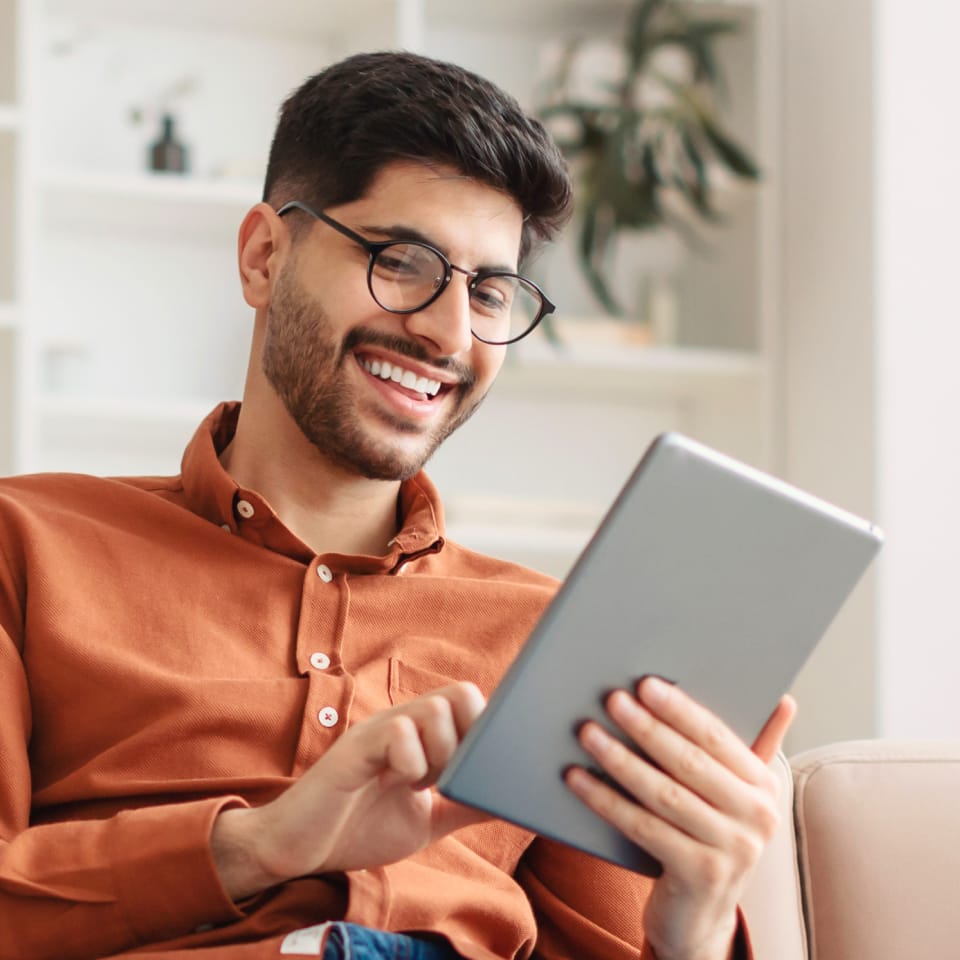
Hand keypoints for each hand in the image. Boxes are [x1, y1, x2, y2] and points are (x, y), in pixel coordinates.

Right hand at [211, 682, 488, 899]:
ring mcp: (378, 730)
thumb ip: (465, 805)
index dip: (485, 731)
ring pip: (436, 708)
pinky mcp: (354, 748)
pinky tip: (399, 785)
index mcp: (421, 733)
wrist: (299, 850)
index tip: (476, 771)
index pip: (470, 701)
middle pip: (462, 693)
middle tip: (447, 779)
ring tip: (420, 784)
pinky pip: (398, 733)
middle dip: (469, 741)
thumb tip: (511, 799)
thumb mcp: (428, 821)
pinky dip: (412, 763)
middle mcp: (402, 721)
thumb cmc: (359, 828)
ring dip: (442, 753)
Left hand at [565, 677, 795, 959]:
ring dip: (620, 759)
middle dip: (646, 727)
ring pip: (663, 793)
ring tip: (588, 733)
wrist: (700, 916)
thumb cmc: (708, 837)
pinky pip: (643, 827)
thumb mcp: (733, 793)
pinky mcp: (700, 875)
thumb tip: (785, 699)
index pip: (717, 737)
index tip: (645, 684)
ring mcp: (732, 850)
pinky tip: (578, 779)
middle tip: (612, 700)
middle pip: (689, 762)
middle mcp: (757, 817)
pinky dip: (606, 800)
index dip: (679, 709)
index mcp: (764, 785)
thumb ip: (754, 745)